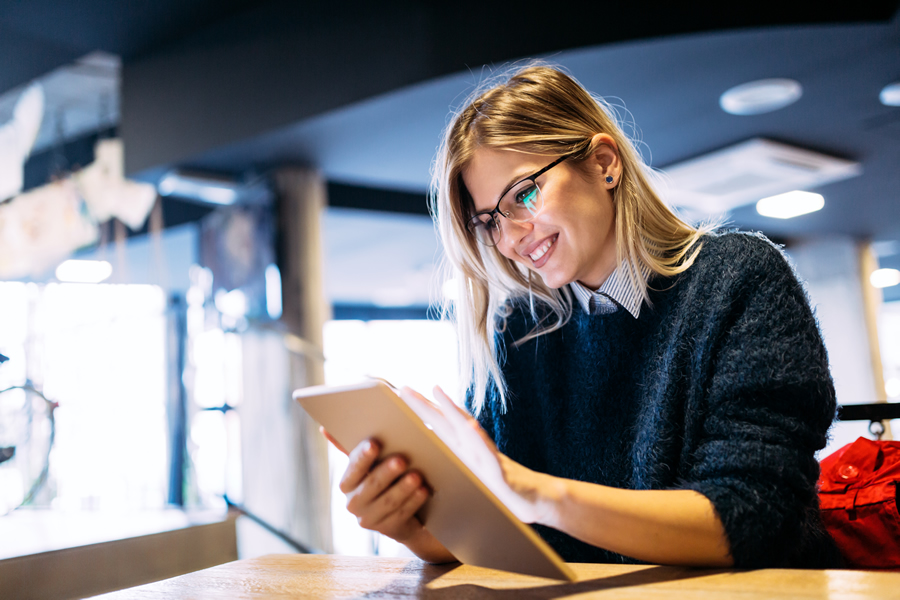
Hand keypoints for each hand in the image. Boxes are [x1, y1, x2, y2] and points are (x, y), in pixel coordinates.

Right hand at [333, 436, 430, 544]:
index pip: (353, 468)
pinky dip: (413, 502)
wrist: (399, 512)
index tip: (375, 444)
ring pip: (388, 502)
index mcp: (347, 483)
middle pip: (371, 485)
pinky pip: (402, 515)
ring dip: (403, 488)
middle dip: (387, 472)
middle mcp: (354, 503)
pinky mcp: (388, 529)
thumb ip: (351, 447)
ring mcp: (369, 519)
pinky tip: (423, 490)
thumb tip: (323, 429)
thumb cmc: (383, 479)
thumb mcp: (369, 464)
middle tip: (402, 459)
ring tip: (417, 476)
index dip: (363, 457)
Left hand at [398, 386, 555, 524]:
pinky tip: (472, 428)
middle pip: (448, 423)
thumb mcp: (476, 483)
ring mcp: (490, 461)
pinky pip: (490, 457)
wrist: (541, 503)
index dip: (423, 413)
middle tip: (404, 389)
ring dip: (453, 411)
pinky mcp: (503, 476)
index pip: (442, 429)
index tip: (403, 398)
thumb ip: (459, 473)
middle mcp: (477, 451)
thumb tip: (435, 469)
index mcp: (467, 455)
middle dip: (426, 405)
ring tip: (437, 392)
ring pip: (468, 431)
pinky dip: (481, 442)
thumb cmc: (506, 493)